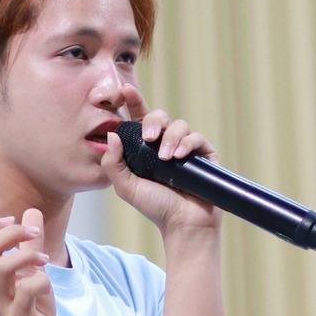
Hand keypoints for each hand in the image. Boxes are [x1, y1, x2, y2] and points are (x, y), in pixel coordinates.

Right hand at [0, 208, 59, 315]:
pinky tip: (47, 286)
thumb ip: (29, 246)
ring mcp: (1, 305)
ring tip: (45, 261)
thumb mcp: (31, 274)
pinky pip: (27, 289)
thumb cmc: (33, 312)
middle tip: (34, 235)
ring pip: (3, 267)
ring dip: (28, 255)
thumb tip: (30, 212)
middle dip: (12, 234)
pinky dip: (41, 280)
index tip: (15, 223)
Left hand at [100, 97, 221, 236]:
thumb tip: (111, 133)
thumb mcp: (126, 187)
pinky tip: (178, 157)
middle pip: (160, 117)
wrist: (183, 225)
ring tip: (166, 158)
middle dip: (153, 121)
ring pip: (180, 125)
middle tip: (148, 137)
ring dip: (171, 138)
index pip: (139, 120)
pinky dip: (187, 143)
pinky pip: (197, 137)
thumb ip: (113, 163)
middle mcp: (166, 145)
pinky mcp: (205, 155)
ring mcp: (186, 149)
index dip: (133, 102)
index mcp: (145, 149)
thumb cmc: (155, 208)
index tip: (124, 90)